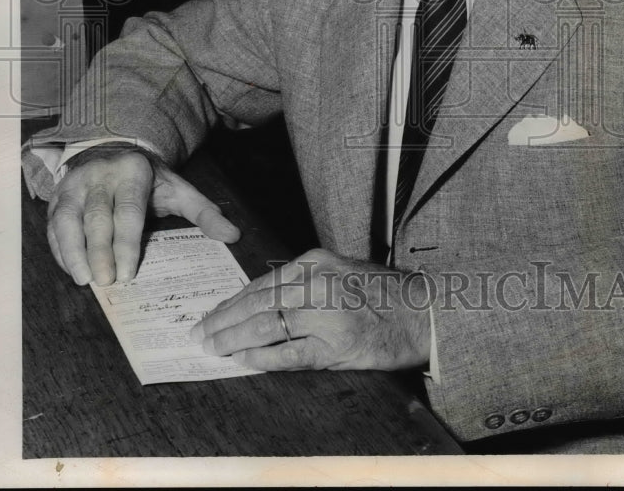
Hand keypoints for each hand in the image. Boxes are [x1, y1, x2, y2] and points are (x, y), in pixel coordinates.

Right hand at [47, 147, 239, 285]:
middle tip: (105, 282)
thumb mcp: (180, 190)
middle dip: (100, 252)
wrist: (115, 150)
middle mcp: (101, 175)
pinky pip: (54, 224)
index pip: (129, 210)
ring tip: (83, 280)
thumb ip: (205, 212)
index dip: (126, 243)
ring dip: (72, 252)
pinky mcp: (58, 196)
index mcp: (133, 171)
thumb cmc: (150, 180)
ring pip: (68, 219)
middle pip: (97, 217)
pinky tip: (70, 269)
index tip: (128, 272)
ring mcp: (76, 184)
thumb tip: (233, 236)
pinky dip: (59, 249)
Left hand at [189, 247, 430, 371]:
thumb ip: (306, 281)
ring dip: (234, 338)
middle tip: (200, 332)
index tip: (213, 312)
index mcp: (316, 262)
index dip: (234, 300)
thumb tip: (263, 302)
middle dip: (224, 319)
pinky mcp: (337, 345)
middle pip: (258, 302)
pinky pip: (290, 353)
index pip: (263, 283)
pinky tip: (244, 360)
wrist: (424, 310)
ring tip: (214, 347)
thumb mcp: (340, 270)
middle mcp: (317, 282)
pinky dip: (263, 357)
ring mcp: (326, 314)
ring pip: (266, 325)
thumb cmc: (383, 293)